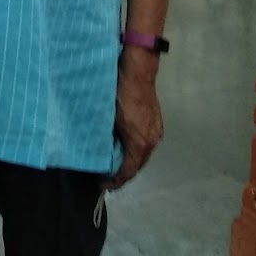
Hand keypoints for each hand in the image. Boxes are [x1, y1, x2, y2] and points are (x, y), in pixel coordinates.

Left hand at [106, 50, 163, 189]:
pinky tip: (123, 147)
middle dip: (123, 174)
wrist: (137, 70)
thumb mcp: (108, 118)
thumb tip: (99, 152)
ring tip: (113, 164)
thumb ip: (106, 138)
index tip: (103, 186)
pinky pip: (145, 143)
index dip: (115, 181)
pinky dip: (134, 150)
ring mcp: (156, 131)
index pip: (128, 171)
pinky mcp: (156, 123)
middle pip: (137, 165)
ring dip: (129, 161)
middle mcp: (151, 140)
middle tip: (106, 177)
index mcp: (140, 143)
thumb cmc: (119, 94)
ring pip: (142, 154)